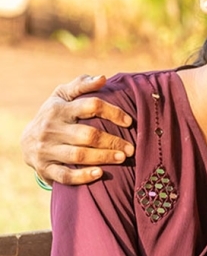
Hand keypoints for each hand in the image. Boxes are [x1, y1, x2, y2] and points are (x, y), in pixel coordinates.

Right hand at [20, 74, 134, 185]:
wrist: (26, 139)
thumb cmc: (56, 113)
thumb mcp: (64, 95)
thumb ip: (83, 84)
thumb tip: (103, 78)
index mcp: (59, 108)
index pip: (91, 106)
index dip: (113, 113)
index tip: (129, 122)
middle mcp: (51, 129)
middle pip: (87, 135)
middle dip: (112, 141)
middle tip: (131, 148)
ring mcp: (46, 149)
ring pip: (78, 156)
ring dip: (103, 157)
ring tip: (122, 158)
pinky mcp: (44, 168)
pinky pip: (64, 175)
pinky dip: (82, 176)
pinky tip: (100, 174)